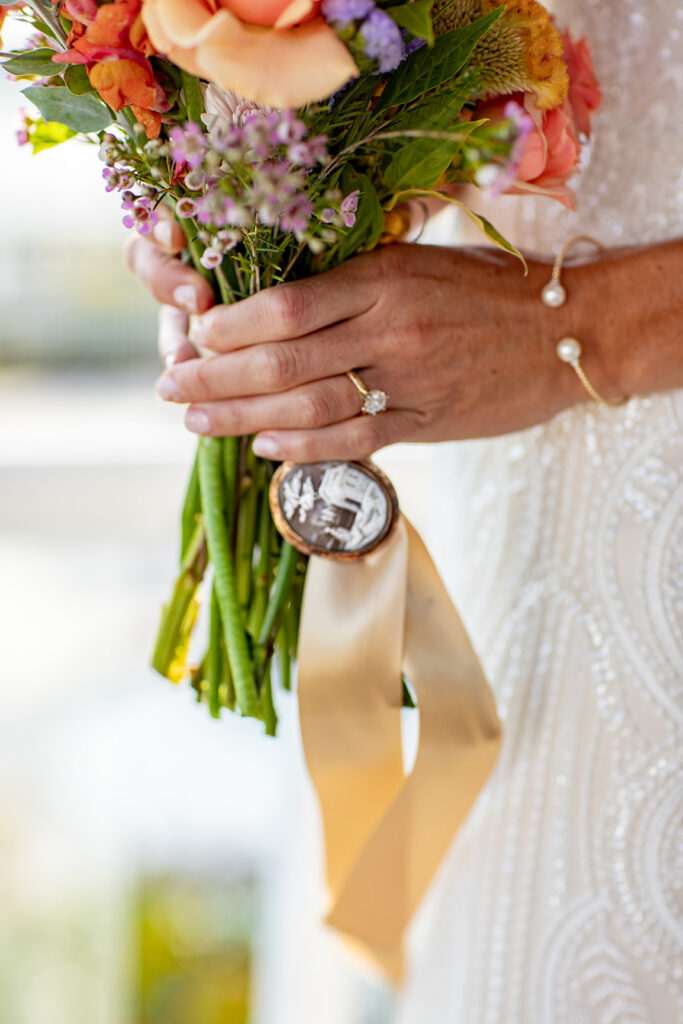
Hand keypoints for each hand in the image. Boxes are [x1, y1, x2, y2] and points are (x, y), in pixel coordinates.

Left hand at [126, 212, 648, 460]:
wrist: (567, 332)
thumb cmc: (489, 290)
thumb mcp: (420, 260)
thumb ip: (355, 280)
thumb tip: (279, 303)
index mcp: (384, 278)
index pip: (288, 304)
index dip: (231, 326)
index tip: (193, 335)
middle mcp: (390, 330)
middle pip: (283, 359)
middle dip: (216, 377)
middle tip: (170, 389)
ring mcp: (409, 382)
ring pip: (310, 406)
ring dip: (245, 418)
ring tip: (198, 422)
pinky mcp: (428, 424)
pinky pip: (357, 442)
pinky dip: (306, 450)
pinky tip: (265, 450)